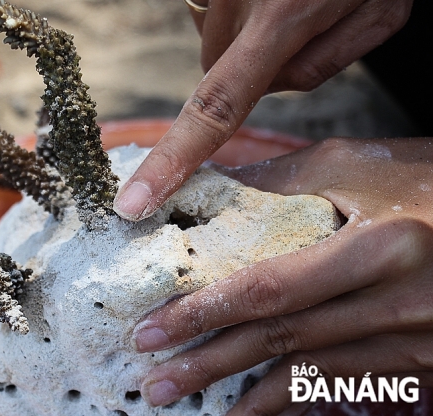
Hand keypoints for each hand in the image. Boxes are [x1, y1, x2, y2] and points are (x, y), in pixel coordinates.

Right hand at [113, 0, 417, 220]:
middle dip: (248, 64)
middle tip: (297, 23)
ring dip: (237, 25)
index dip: (170, 162)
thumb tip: (262, 84)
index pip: (215, 108)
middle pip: (213, 66)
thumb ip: (318, 67)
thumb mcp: (381, 13)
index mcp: (285, 14)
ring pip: (205, 29)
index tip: (132, 203)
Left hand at [131, 138, 432, 413]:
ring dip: (248, 398)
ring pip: (312, 377)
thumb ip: (280, 182)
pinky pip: (346, 388)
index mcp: (380, 246)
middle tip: (156, 384)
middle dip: (211, 365)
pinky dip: (297, 400)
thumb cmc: (430, 183)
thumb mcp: (357, 166)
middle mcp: (397, 301)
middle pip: (283, 341)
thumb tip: (209, 194)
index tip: (151, 330)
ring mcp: (415, 340)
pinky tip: (262, 410)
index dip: (205, 313)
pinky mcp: (421, 361)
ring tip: (194, 405)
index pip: (270, 289)